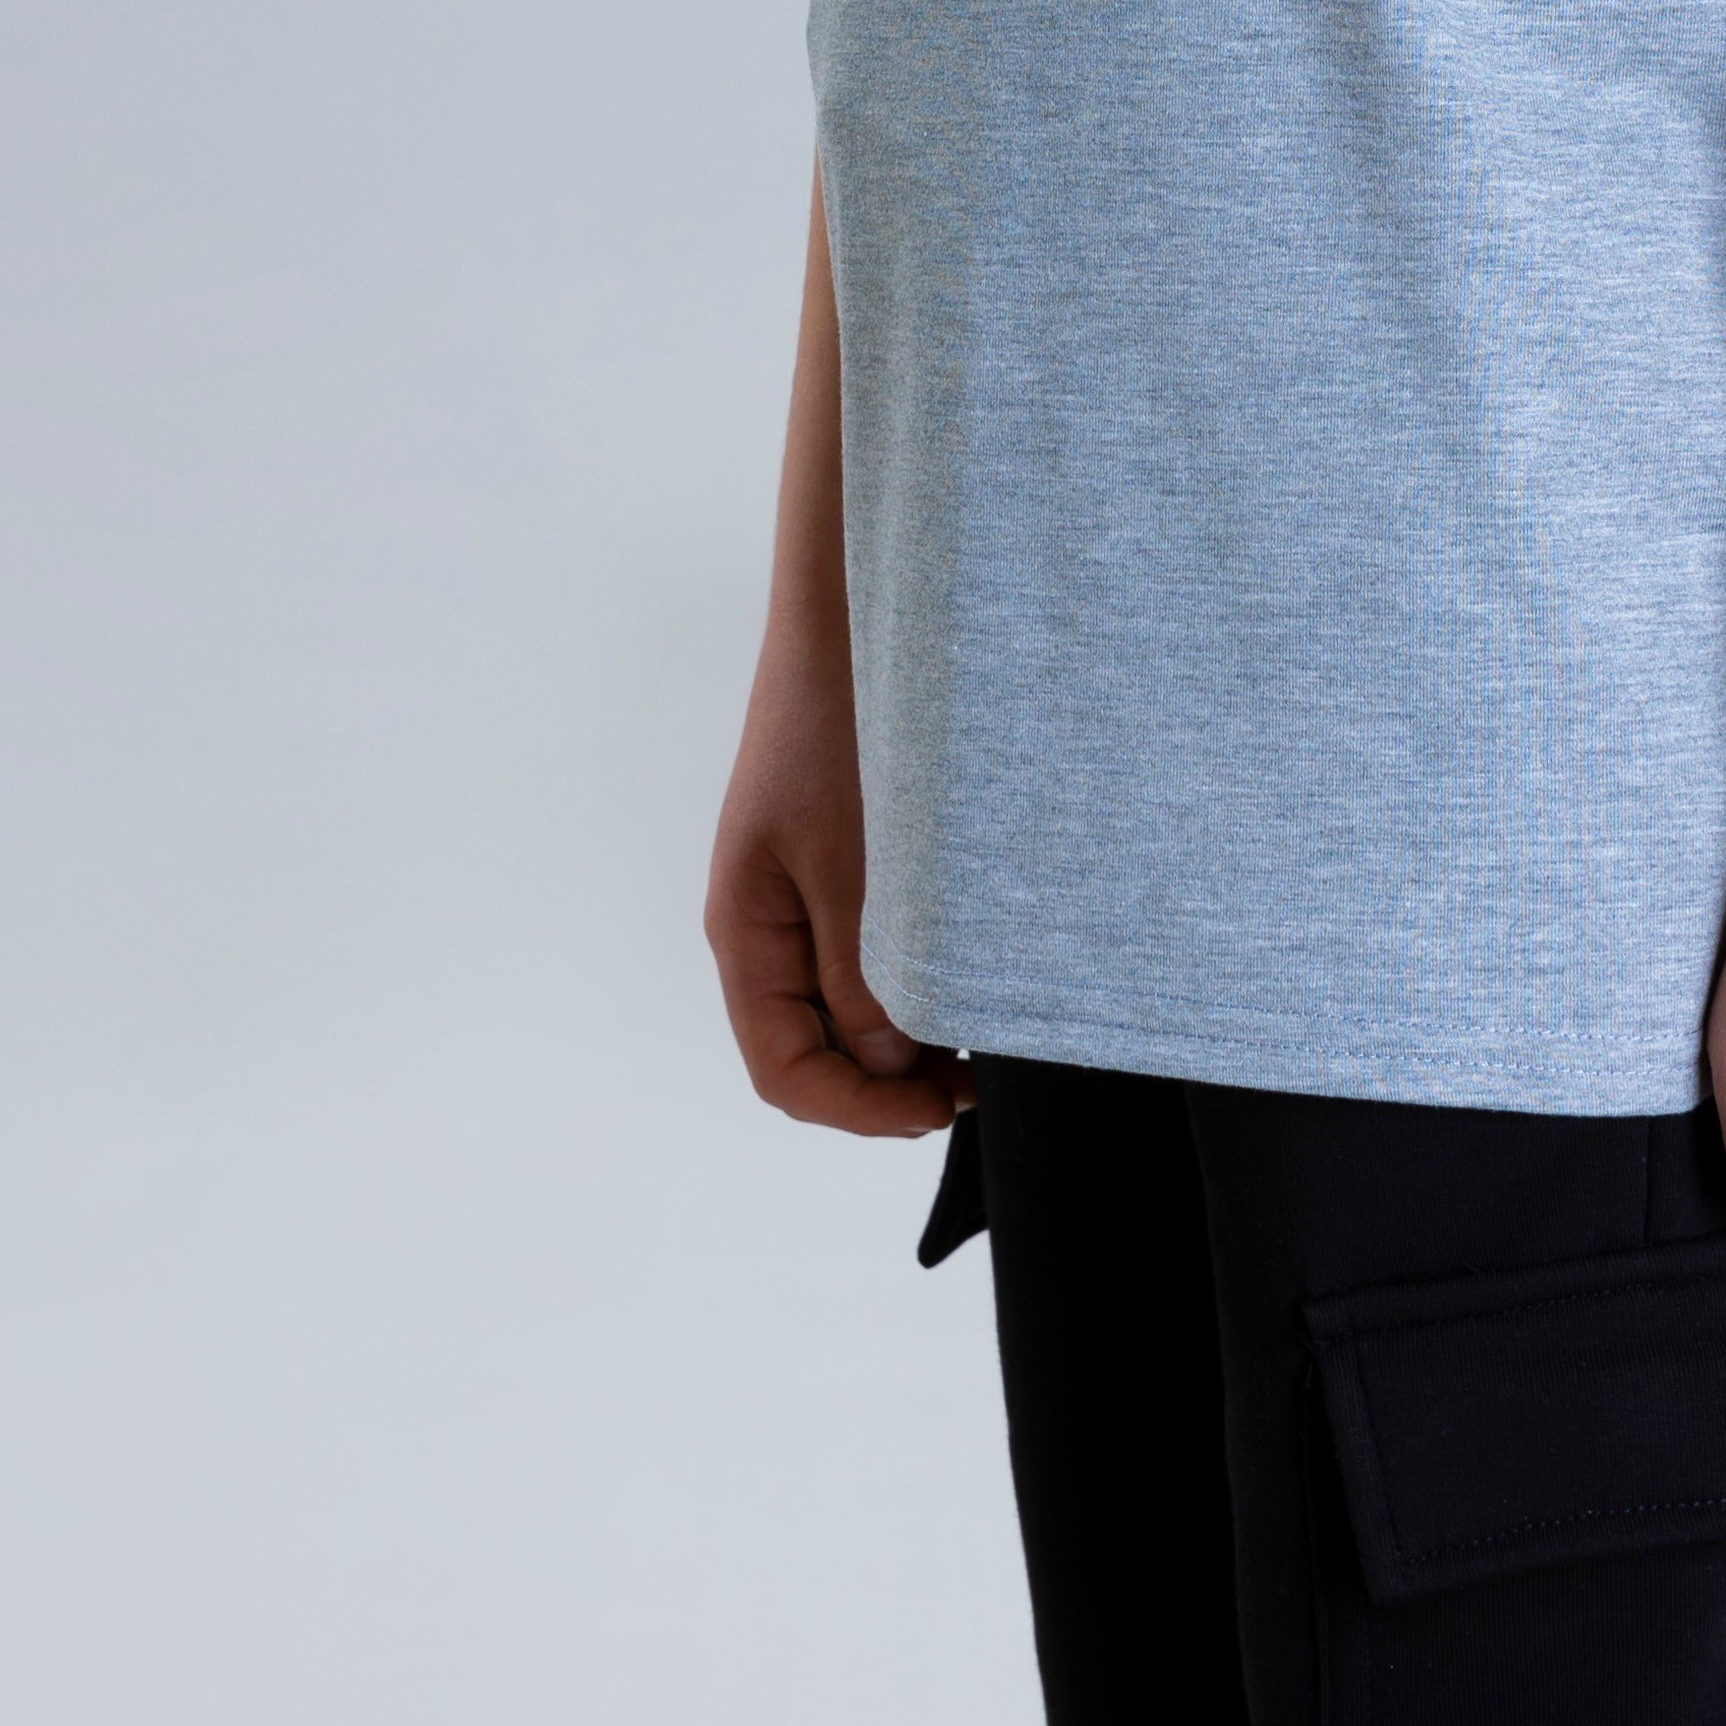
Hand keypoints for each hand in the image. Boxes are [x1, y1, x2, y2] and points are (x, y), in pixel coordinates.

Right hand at [704, 620, 968, 1139]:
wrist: (846, 614)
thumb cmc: (838, 725)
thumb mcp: (858, 861)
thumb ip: (865, 969)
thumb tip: (888, 1062)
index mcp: (745, 932)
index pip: (783, 1072)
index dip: (859, 1111)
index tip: (942, 1105)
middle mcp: (764, 925)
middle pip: (812, 1049)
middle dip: (888, 1081)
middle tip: (978, 1075)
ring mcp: (798, 895)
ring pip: (843, 1006)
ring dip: (904, 1033)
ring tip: (980, 1031)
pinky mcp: (837, 863)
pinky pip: (863, 952)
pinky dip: (909, 978)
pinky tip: (964, 972)